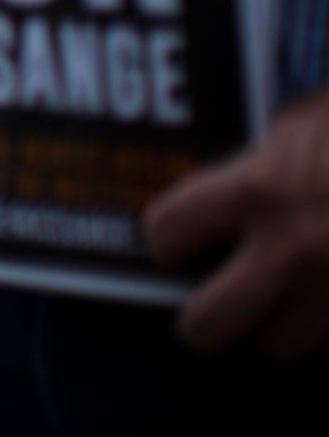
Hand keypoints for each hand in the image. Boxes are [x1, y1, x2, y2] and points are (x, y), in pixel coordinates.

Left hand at [144, 88, 328, 361]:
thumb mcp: (308, 124)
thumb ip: (261, 161)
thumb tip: (220, 189)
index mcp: (263, 191)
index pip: (167, 230)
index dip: (167, 236)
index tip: (177, 239)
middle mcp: (294, 255)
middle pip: (207, 326)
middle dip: (204, 316)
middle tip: (214, 298)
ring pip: (281, 350)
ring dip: (281, 329)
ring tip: (294, 298)